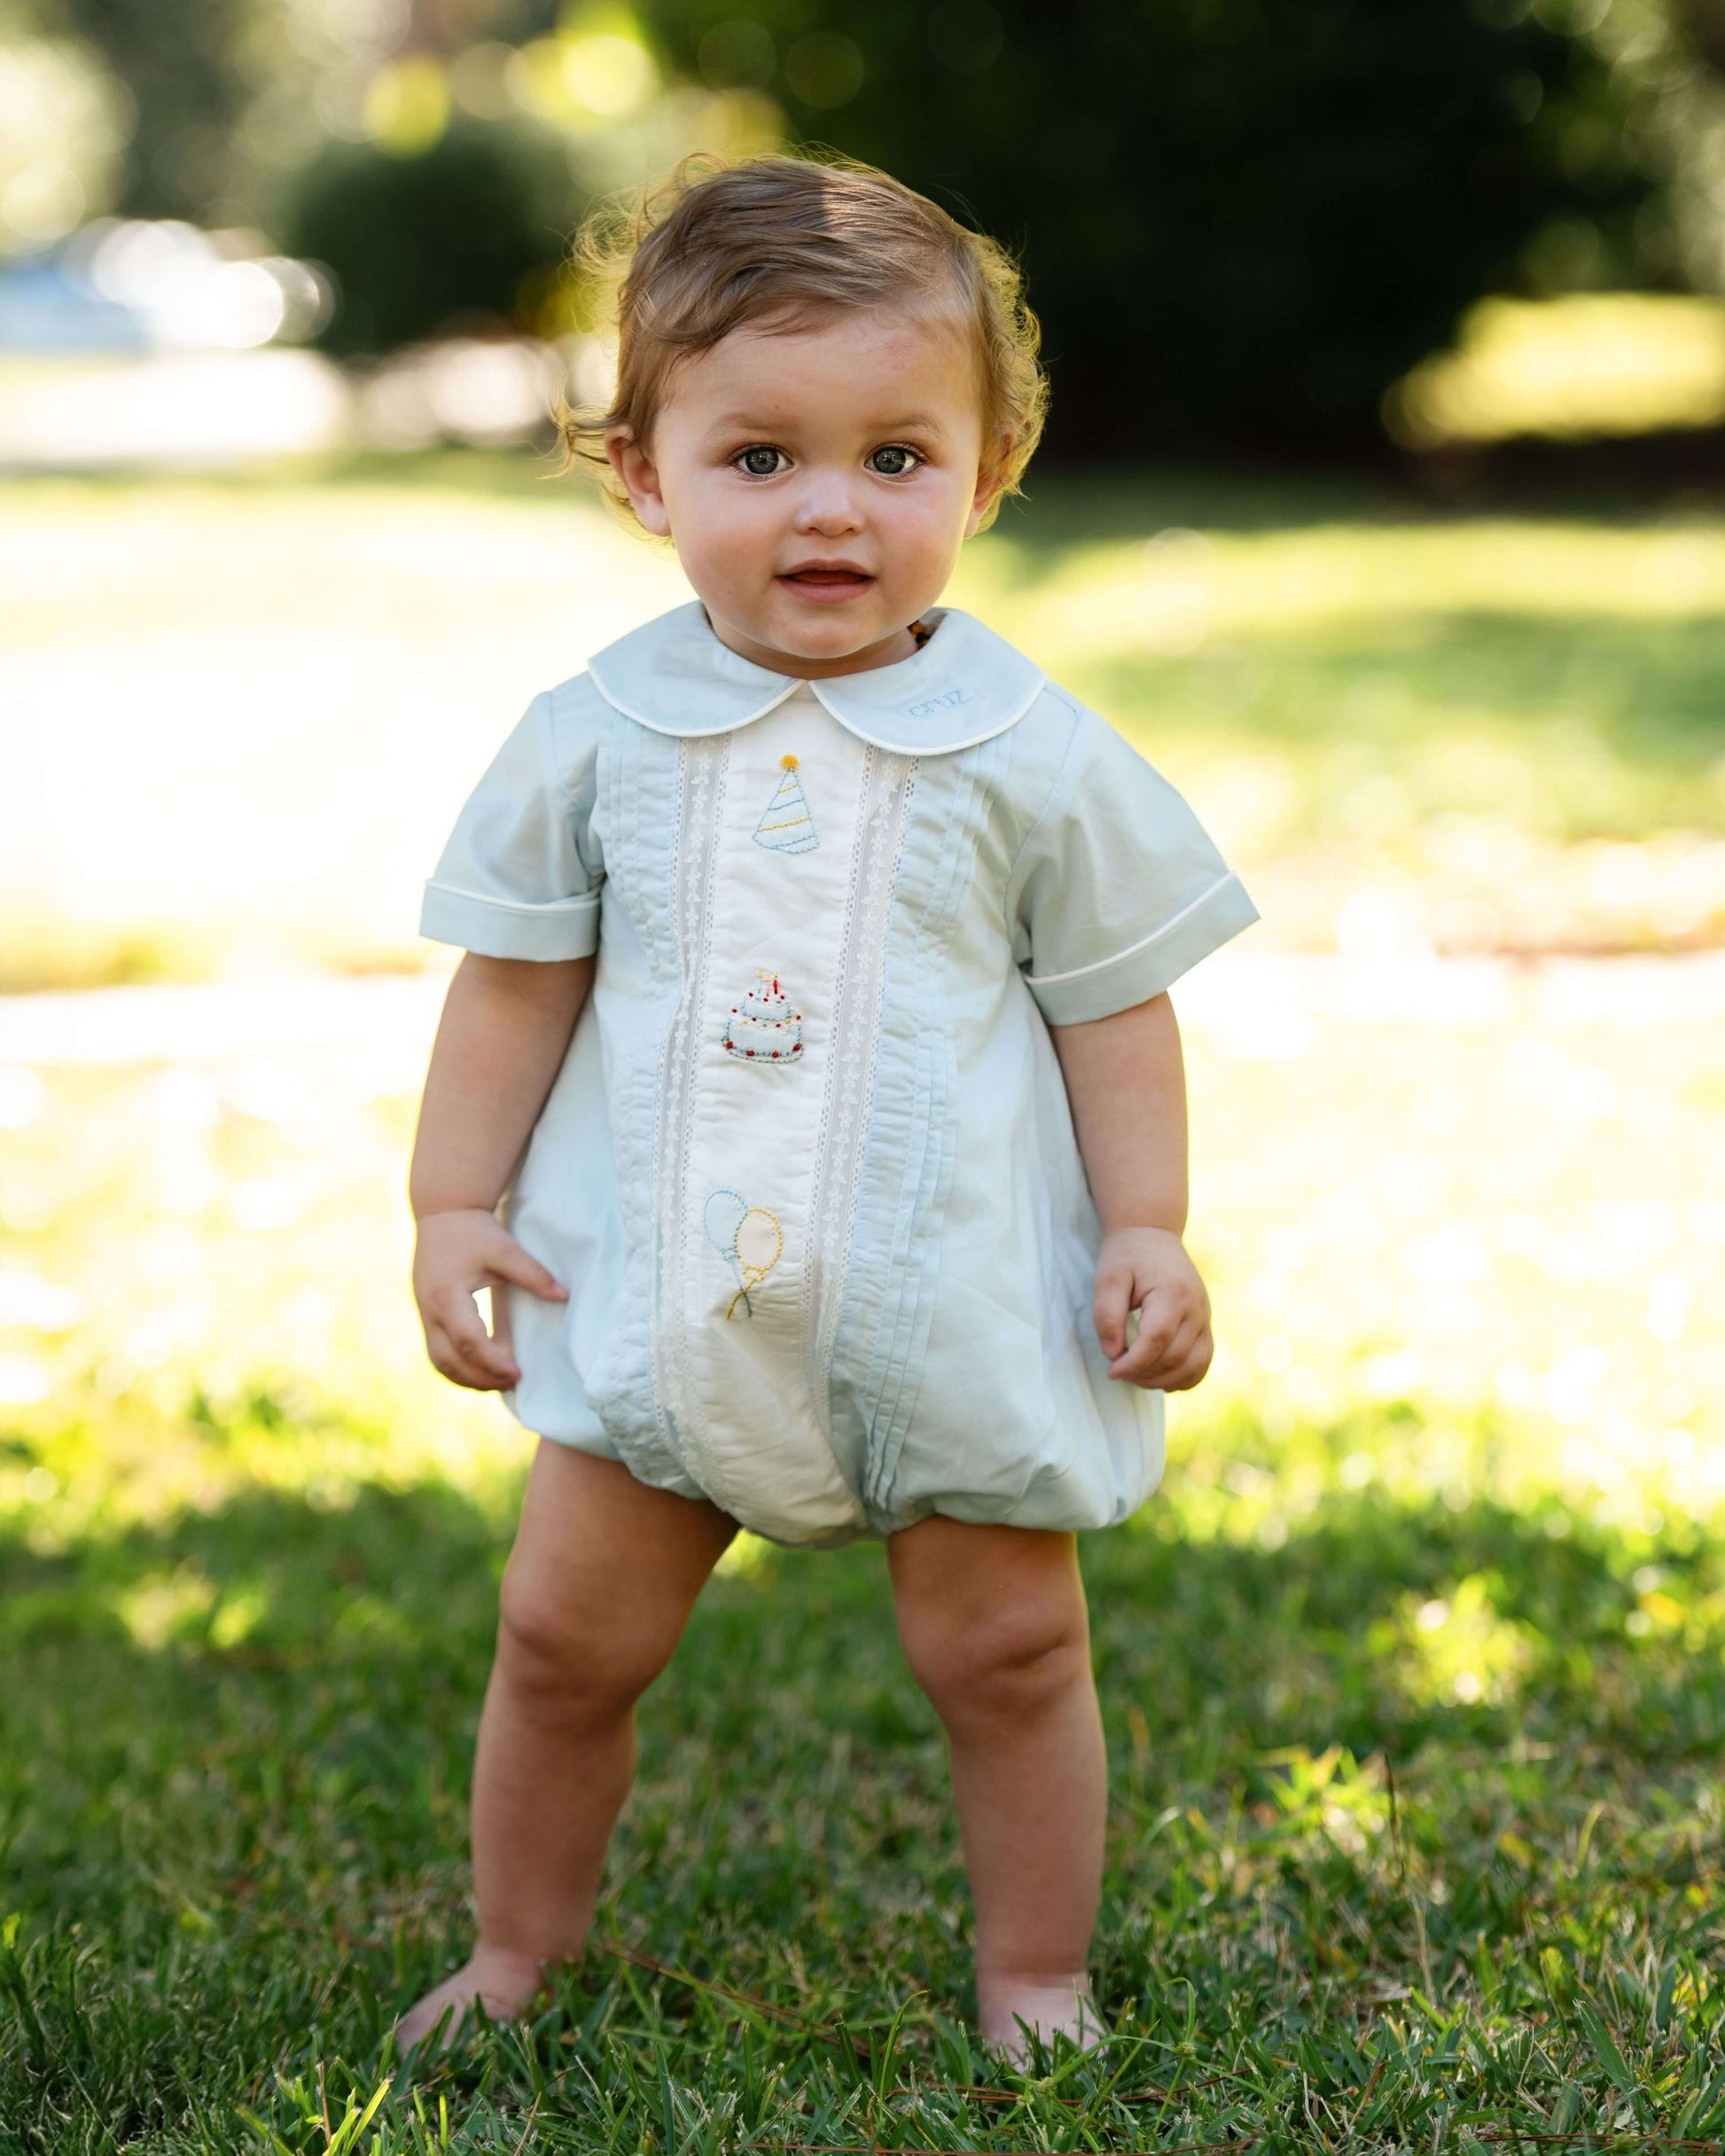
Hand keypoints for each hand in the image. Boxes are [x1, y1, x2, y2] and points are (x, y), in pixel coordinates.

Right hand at [413, 1208, 566, 1390]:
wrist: (442, 1212)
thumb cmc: (474, 1231)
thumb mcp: (506, 1250)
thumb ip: (533, 1274)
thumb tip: (563, 1297)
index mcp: (448, 1295)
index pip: (469, 1340)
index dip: (493, 1361)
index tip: (518, 1372)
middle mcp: (431, 1309)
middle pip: (450, 1360)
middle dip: (480, 1378)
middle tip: (512, 1384)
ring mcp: (424, 1313)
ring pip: (438, 1361)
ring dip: (465, 1378)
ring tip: (497, 1384)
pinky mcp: (425, 1313)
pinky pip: (436, 1352)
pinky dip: (455, 1367)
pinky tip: (478, 1371)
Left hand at [1093, 1226, 1212, 1390]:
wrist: (1153, 1235)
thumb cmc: (1128, 1256)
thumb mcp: (1107, 1277)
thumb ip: (1107, 1315)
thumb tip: (1113, 1353)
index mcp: (1173, 1294)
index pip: (1157, 1341)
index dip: (1133, 1363)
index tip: (1111, 1370)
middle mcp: (1197, 1308)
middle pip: (1175, 1358)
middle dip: (1143, 1374)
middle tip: (1117, 1370)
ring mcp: (1205, 1318)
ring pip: (1193, 1367)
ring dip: (1163, 1381)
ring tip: (1135, 1376)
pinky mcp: (1205, 1326)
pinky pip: (1203, 1362)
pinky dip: (1184, 1378)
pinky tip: (1159, 1378)